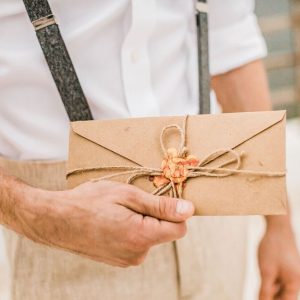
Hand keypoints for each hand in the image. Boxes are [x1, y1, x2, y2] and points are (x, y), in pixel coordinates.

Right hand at [13, 180, 193, 266]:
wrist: (57, 220)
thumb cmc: (90, 202)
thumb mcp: (127, 195)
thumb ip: (160, 205)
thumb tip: (189, 210)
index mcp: (142, 236)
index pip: (179, 228)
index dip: (174, 211)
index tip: (160, 198)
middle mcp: (138, 254)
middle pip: (164, 232)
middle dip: (155, 215)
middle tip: (131, 202)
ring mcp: (127, 260)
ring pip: (150, 236)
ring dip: (142, 222)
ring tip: (118, 211)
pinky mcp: (119, 260)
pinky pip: (137, 243)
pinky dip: (132, 230)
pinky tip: (113, 222)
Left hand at [258, 222, 299, 299]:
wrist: (278, 228)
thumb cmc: (273, 248)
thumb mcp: (266, 271)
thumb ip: (265, 291)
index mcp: (295, 285)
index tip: (260, 298)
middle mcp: (297, 281)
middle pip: (282, 297)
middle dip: (270, 296)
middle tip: (260, 286)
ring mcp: (293, 275)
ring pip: (280, 288)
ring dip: (270, 288)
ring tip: (264, 272)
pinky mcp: (288, 269)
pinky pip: (279, 280)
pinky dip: (271, 280)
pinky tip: (264, 271)